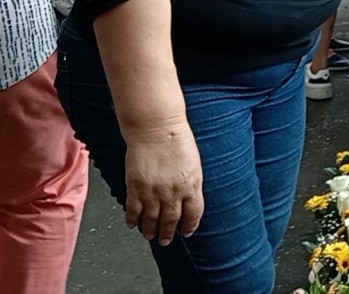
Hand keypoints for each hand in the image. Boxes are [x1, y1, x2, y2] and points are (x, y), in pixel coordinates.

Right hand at [122, 122, 203, 245]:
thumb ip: (191, 183)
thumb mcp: (194, 164)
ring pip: (151, 219)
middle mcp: (173, 192)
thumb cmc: (177, 140)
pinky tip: (133, 224)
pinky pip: (133, 210)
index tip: (187, 232)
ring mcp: (153, 191)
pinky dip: (133, 219)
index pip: (194, 213)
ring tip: (150, 235)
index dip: (190, 225)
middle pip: (171, 220)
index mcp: (191, 185)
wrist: (156, 129)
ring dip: (150, 230)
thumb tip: (189, 198)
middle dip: (168, 233)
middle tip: (165, 240)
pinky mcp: (135, 187)